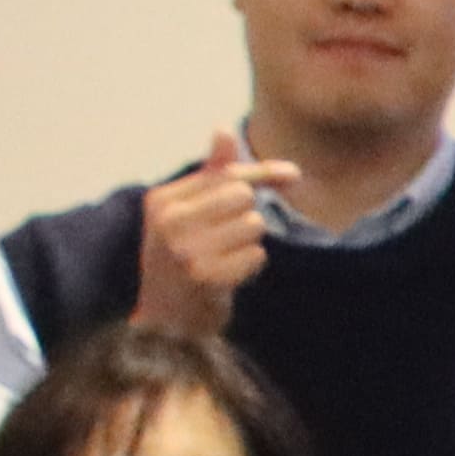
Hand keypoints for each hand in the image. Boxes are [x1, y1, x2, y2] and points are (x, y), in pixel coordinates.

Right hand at [132, 125, 286, 336]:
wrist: (165, 326)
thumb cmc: (181, 262)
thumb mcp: (186, 215)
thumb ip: (210, 174)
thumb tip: (223, 128)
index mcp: (160, 200)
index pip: (225, 174)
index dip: (262, 174)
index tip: (293, 174)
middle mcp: (168, 221)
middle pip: (242, 196)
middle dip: (246, 217)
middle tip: (226, 241)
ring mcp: (184, 249)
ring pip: (253, 224)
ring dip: (248, 244)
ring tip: (222, 260)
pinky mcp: (205, 275)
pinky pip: (256, 254)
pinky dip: (250, 266)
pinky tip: (227, 278)